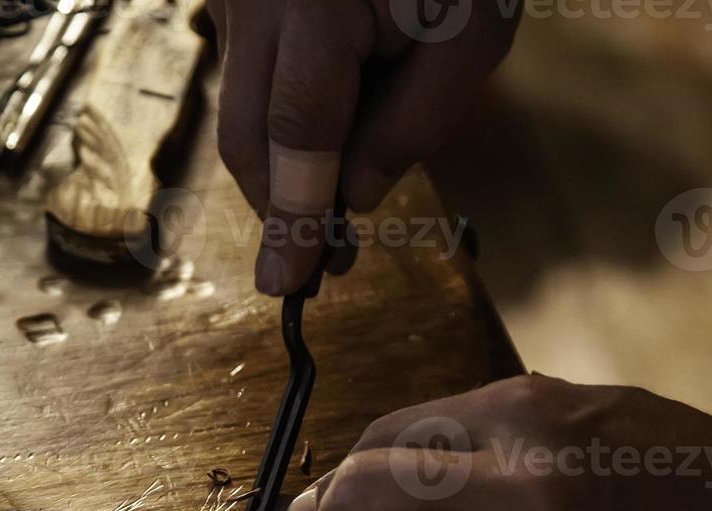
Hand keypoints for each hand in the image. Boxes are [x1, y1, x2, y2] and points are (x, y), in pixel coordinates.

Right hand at [207, 0, 519, 294]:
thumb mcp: (470, 36)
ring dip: (281, 165)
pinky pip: (247, 80)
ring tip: (331, 193)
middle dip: (278, 205)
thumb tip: (352, 196)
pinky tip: (326, 126)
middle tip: (316, 258)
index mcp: (318, 2)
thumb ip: (414, 124)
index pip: (299, 132)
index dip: (293, 215)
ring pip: (240, 112)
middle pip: (248, 134)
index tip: (284, 282)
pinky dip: (278, 121)